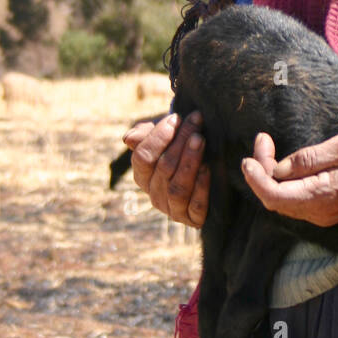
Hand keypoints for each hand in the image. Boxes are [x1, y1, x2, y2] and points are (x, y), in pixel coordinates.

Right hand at [122, 111, 209, 228]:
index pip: (142, 158)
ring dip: (190, 162)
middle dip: (181, 142)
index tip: (176, 118)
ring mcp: (172, 209)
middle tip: (196, 122)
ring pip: (177, 188)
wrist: (208, 160)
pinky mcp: (192, 219)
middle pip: (164, 168)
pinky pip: (195, 206)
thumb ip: (145, 134)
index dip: (158, 137)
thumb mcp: (164, 134)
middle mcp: (154, 194)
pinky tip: (207, 168)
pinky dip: (201, 187)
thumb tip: (129, 140)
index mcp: (142, 175)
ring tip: (201, 140)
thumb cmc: (181, 144)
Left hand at [240, 132, 337, 226]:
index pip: (274, 195)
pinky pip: (294, 202)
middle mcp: (319, 214)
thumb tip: (278, 169)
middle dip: (260, 172)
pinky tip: (283, 166)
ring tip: (268, 149)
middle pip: (274, 200)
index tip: (248, 156)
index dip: (255, 177)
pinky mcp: (326, 212)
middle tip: (263, 142)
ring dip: (270, 178)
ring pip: (282, 202)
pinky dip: (282, 184)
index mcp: (322, 197)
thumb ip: (307, 159)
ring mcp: (323, 216)